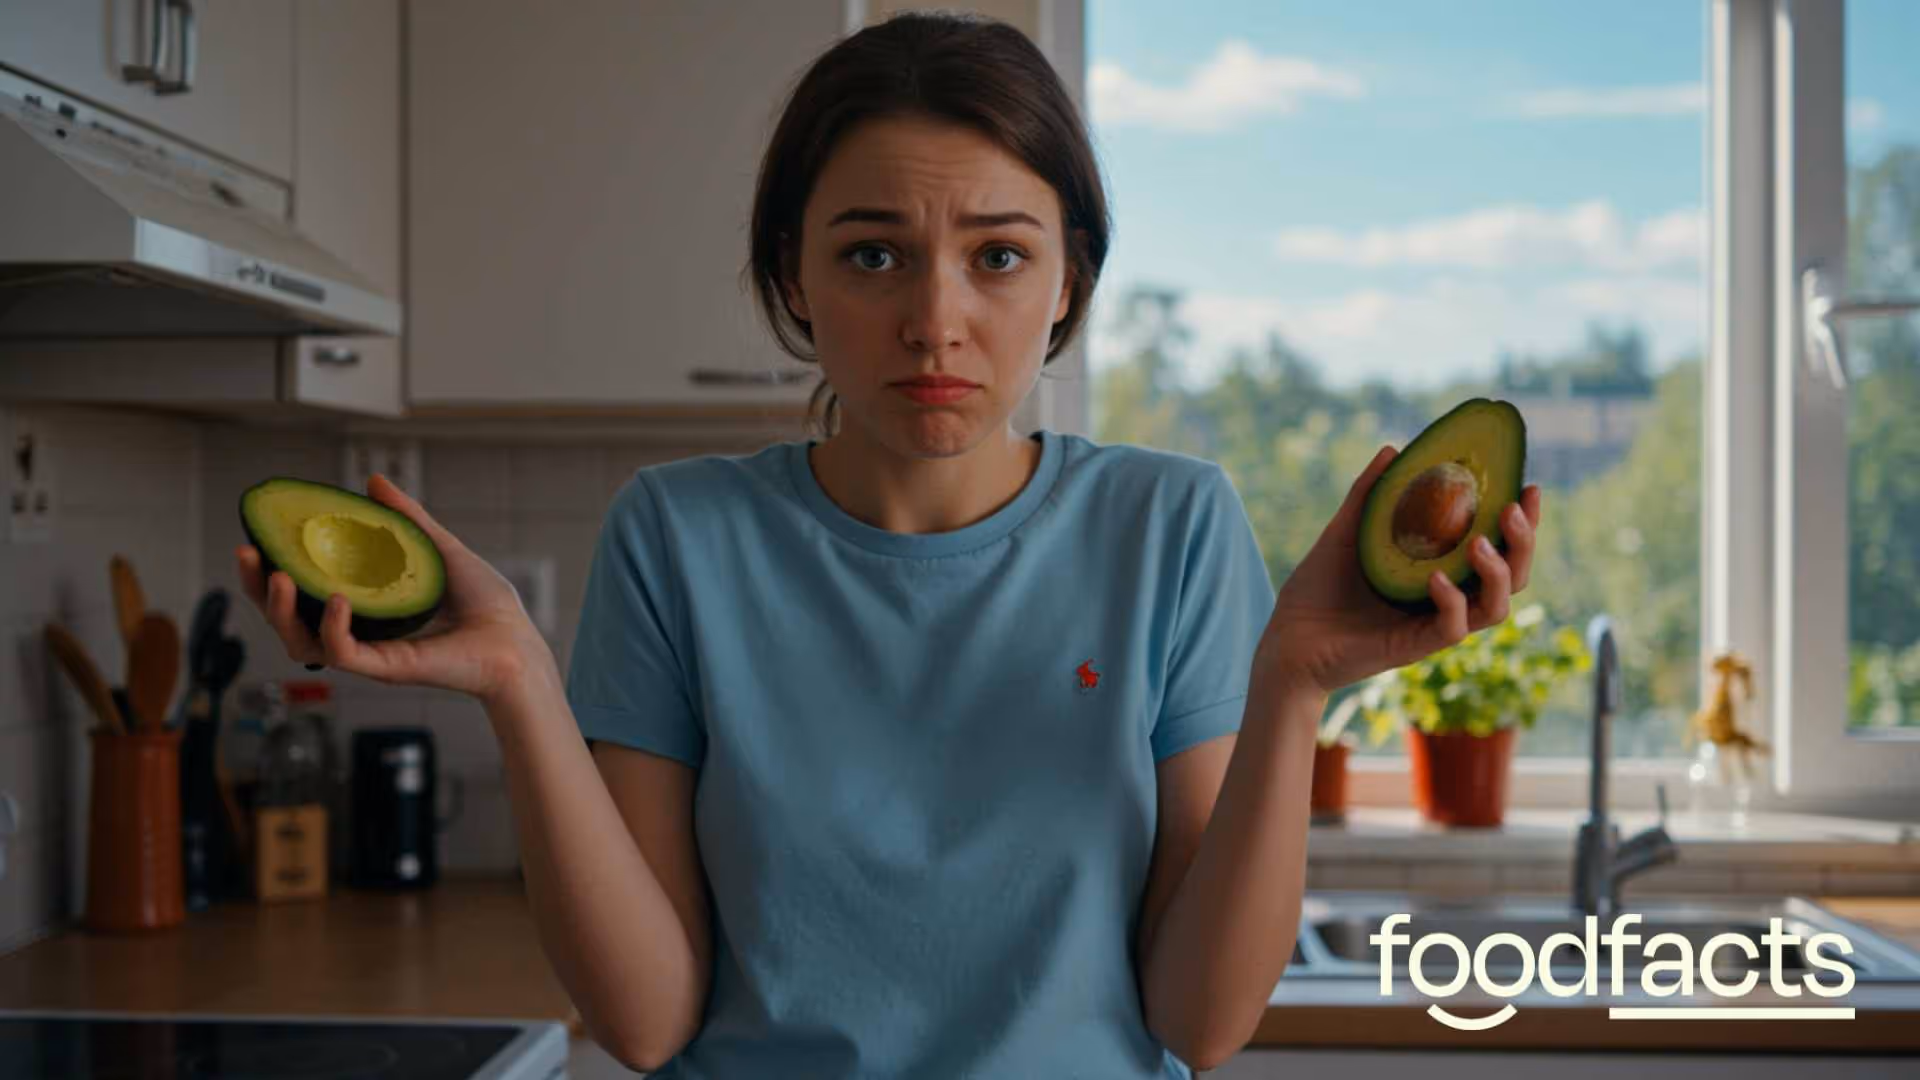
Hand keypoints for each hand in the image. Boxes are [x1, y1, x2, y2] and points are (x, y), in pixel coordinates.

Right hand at [235, 473, 555, 704]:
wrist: (515, 637)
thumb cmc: (484, 602)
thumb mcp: (436, 547)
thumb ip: (403, 518)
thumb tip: (373, 480)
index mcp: (362, 606)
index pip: (302, 591)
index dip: (271, 567)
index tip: (258, 538)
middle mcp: (357, 632)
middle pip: (286, 618)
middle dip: (256, 588)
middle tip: (248, 554)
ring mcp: (368, 653)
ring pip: (301, 641)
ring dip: (281, 611)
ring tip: (278, 578)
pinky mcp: (385, 669)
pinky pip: (342, 654)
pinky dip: (334, 627)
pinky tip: (340, 599)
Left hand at [1257, 445, 1541, 696]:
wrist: (1286, 638)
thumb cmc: (1317, 589)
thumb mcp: (1345, 532)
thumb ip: (1369, 495)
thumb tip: (1393, 450)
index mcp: (1440, 569)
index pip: (1497, 546)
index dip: (1521, 521)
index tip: (1527, 487)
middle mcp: (1446, 598)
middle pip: (1512, 576)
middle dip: (1523, 542)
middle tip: (1512, 508)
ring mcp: (1433, 624)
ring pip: (1495, 606)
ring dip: (1497, 573)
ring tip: (1479, 542)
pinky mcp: (1415, 647)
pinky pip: (1451, 628)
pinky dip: (1451, 602)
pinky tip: (1435, 578)